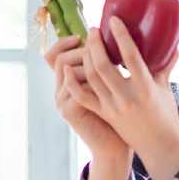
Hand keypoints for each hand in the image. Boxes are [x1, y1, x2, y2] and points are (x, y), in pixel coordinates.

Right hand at [44, 34, 131, 159]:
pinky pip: (75, 87)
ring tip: (110, 59)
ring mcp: (63, 101)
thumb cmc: (119, 115)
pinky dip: (90, 78)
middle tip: (103, 45)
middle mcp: (61, 90)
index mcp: (69, 81)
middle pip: (60, 58)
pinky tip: (110, 74)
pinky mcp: (70, 111)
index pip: (54, 55)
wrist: (116, 145)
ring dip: (88, 60)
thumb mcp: (111, 86)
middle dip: (83, 48)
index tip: (84, 34)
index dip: (64, 42)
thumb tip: (124, 40)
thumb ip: (109, 66)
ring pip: (68, 69)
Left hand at [76, 16, 178, 161]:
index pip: (130, 56)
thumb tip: (173, 47)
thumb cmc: (166, 116)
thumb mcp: (166, 89)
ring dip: (85, 58)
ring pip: (91, 77)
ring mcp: (113, 106)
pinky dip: (73, 82)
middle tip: (93, 30)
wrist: (160, 146)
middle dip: (95, 44)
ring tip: (86, 45)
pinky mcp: (104, 114)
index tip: (114, 21)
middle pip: (103, 65)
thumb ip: (165, 67)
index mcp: (146, 87)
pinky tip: (68, 69)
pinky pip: (83, 96)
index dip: (121, 35)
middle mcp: (127, 96)